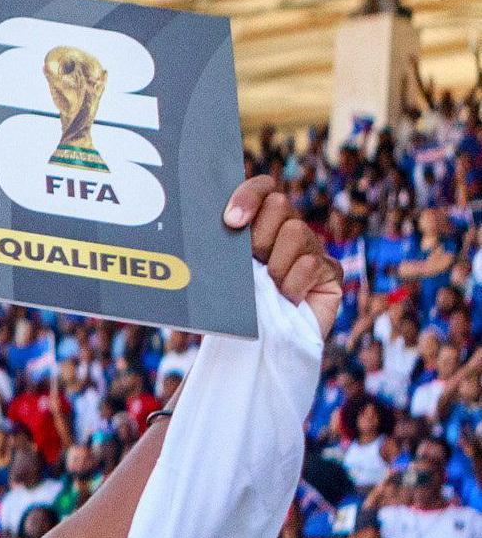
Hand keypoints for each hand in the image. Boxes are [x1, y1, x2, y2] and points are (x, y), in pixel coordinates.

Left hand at [223, 175, 341, 334]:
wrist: (258, 349)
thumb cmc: (234, 309)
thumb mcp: (222, 274)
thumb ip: (221, 248)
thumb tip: (206, 229)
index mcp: (259, 224)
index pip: (263, 188)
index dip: (248, 196)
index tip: (231, 221)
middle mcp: (288, 230)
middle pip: (280, 205)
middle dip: (258, 236)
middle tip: (251, 262)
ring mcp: (312, 249)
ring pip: (297, 232)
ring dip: (275, 264)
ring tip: (270, 287)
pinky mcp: (331, 272)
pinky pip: (311, 264)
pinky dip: (292, 285)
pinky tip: (287, 299)